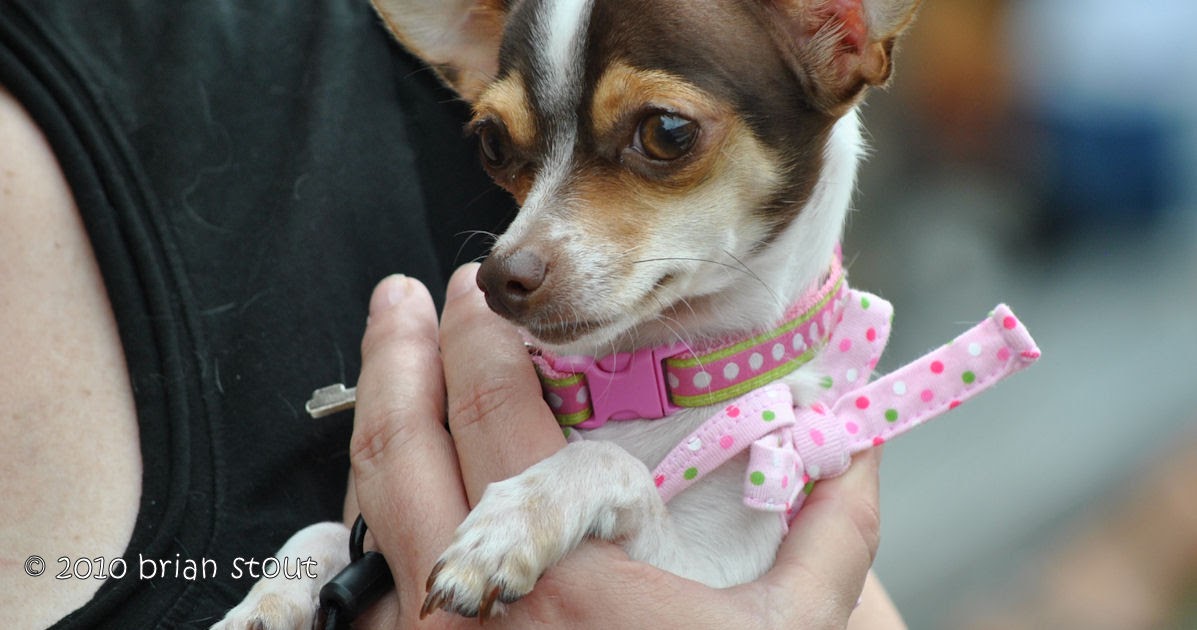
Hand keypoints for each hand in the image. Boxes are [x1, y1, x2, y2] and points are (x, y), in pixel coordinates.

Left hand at [346, 266, 902, 628]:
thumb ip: (829, 530)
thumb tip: (855, 435)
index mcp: (562, 574)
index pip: (494, 412)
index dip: (480, 338)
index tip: (482, 290)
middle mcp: (471, 601)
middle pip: (402, 441)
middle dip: (400, 350)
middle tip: (407, 293)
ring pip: (365, 504)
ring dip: (375, 414)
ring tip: (388, 352)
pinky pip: (355, 572)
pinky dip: (365, 504)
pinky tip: (386, 469)